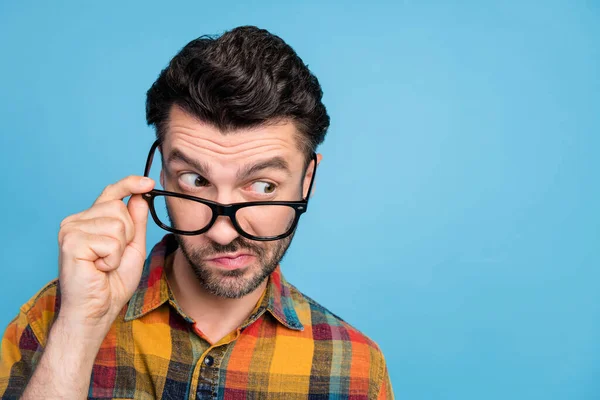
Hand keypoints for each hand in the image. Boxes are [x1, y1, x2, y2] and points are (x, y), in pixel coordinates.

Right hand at [57, 175, 154, 332]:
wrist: (96, 310)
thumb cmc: (111, 283)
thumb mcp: (132, 248)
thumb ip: (136, 222)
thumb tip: (140, 195)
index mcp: (90, 220)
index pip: (111, 193)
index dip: (130, 184)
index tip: (149, 182)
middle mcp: (76, 221)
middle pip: (119, 208)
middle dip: (127, 235)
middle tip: (112, 257)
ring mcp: (71, 230)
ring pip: (117, 224)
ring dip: (119, 249)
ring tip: (105, 264)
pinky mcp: (71, 242)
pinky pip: (110, 241)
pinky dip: (112, 259)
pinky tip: (99, 269)